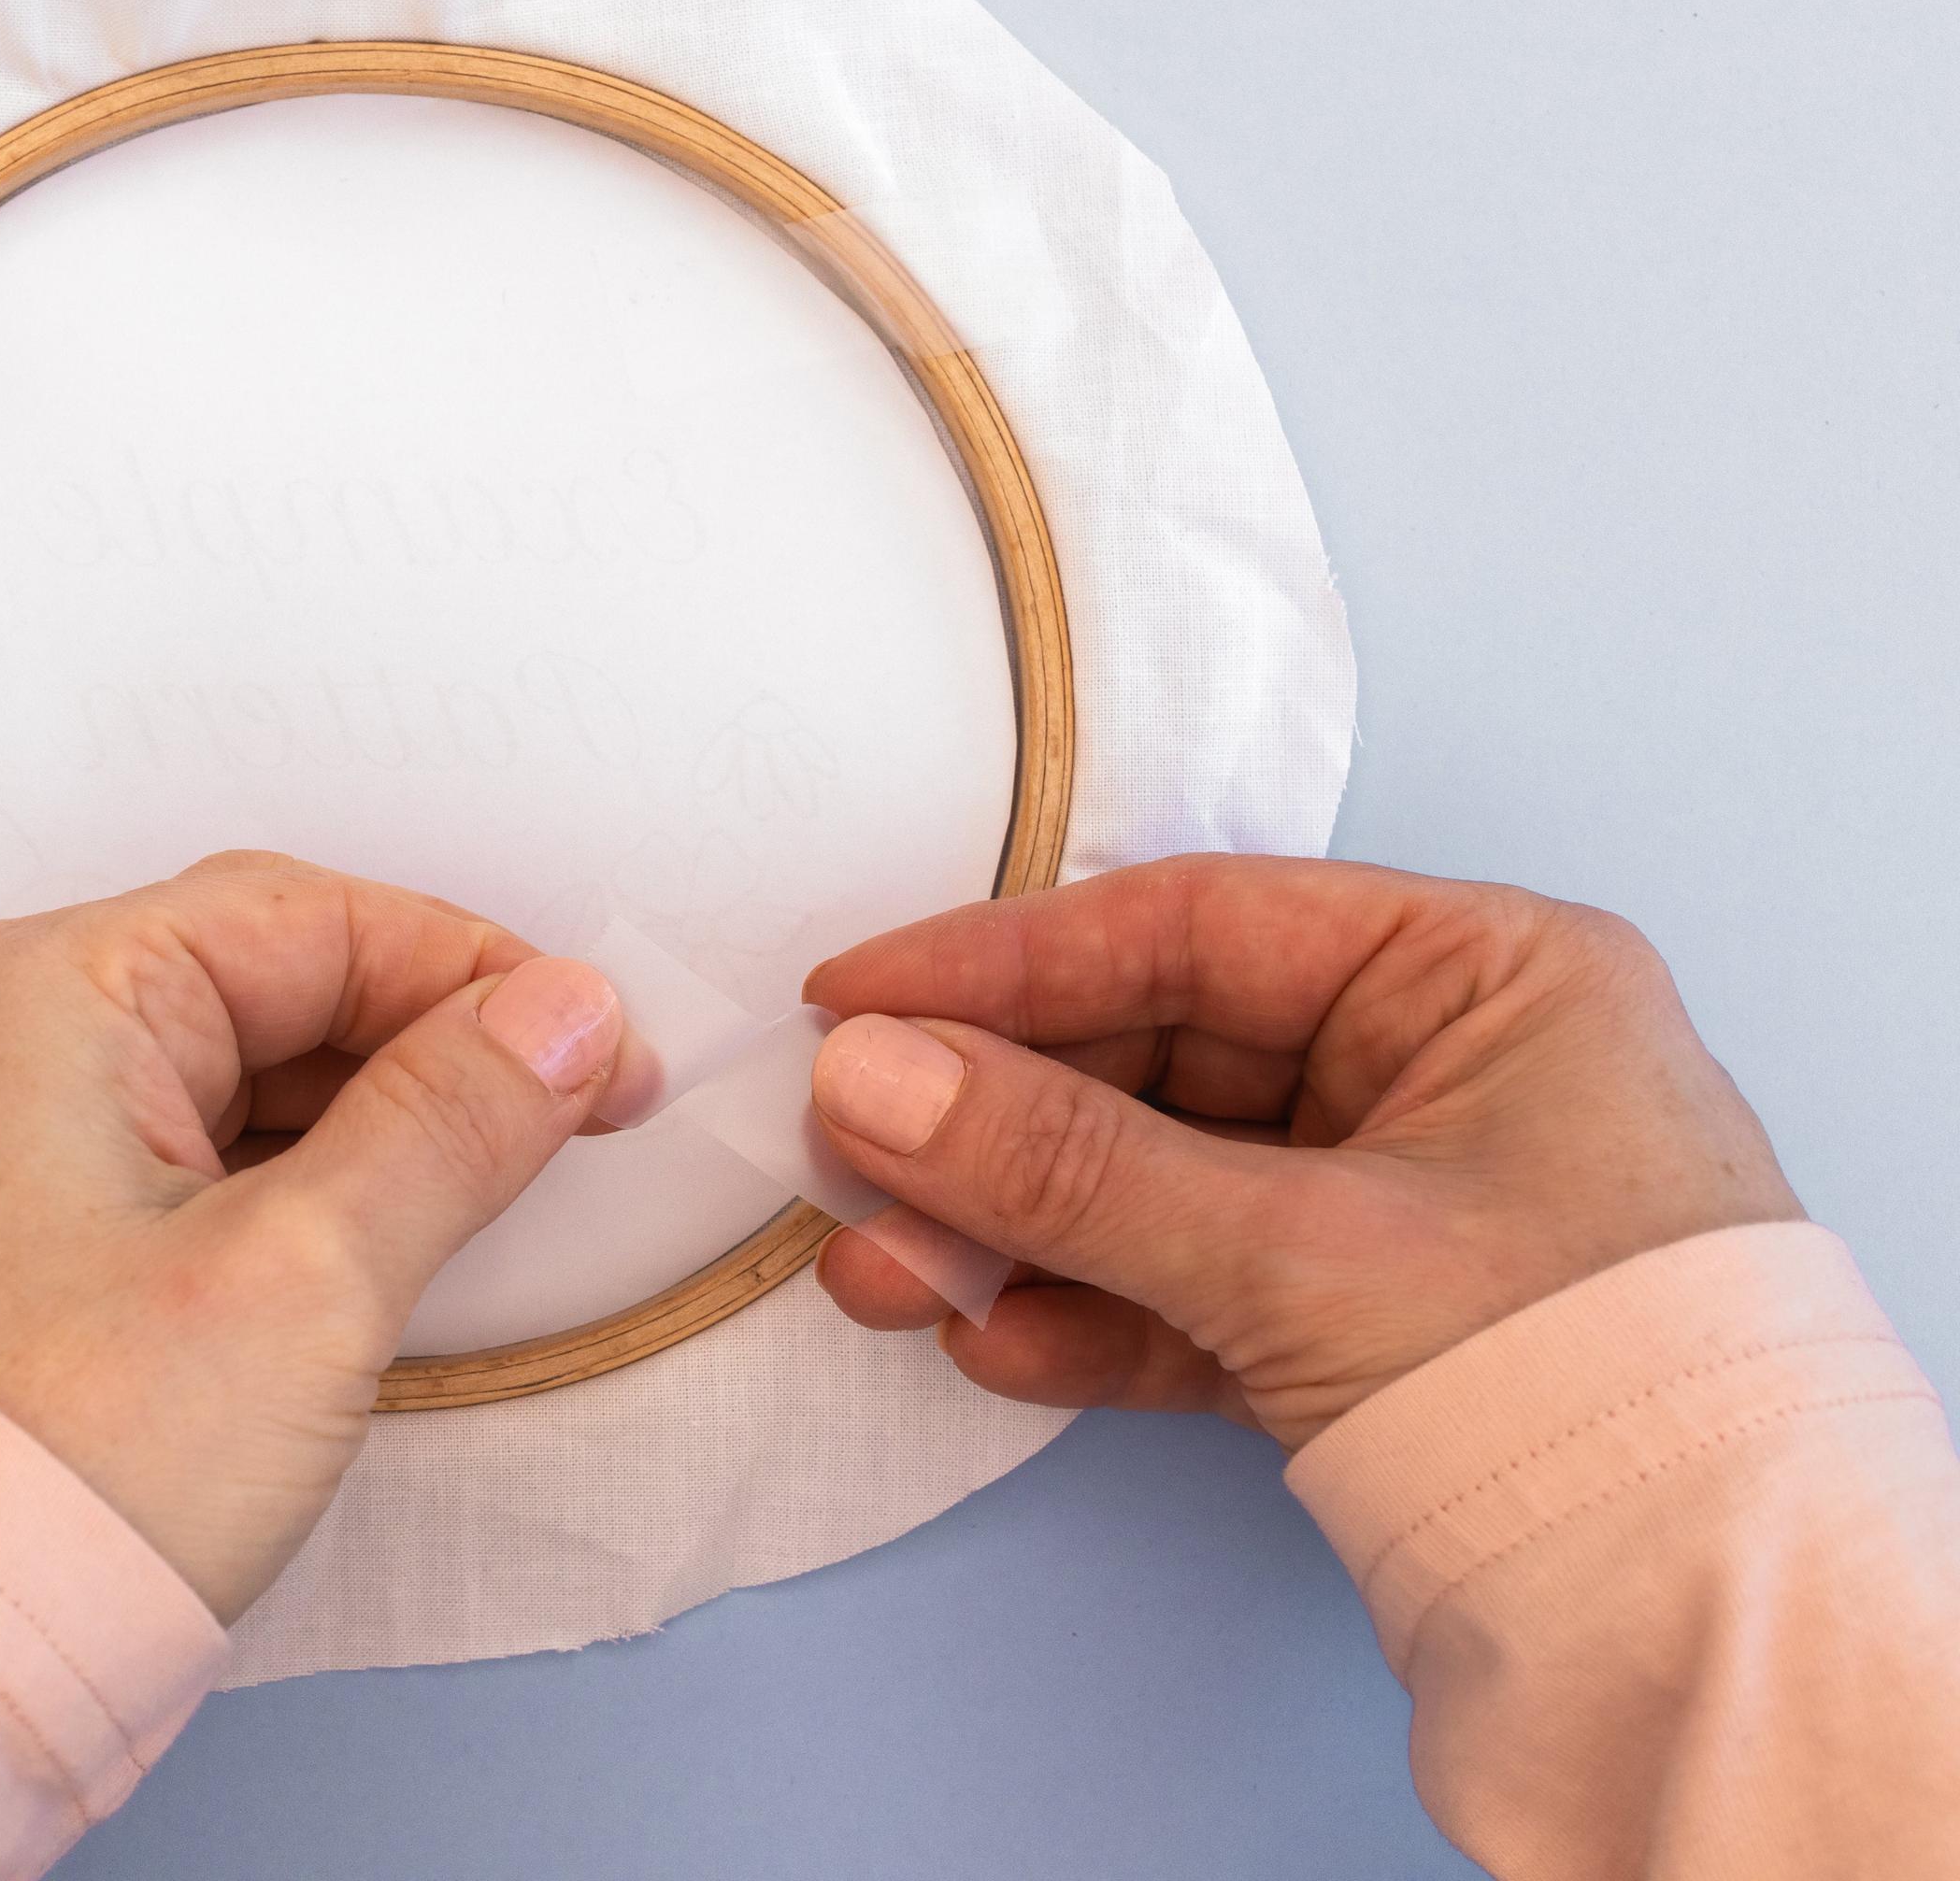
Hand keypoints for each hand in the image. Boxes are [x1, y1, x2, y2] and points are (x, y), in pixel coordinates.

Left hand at [0, 852, 660, 1619]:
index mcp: (46, 993)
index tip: (603, 1057)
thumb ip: (450, 1123)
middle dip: (429, 1043)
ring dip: (362, 1121)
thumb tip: (563, 1014)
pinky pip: (172, 1155)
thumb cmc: (43, 1484)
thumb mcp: (305, 1281)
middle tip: (566, 1117)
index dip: (480, 978)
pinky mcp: (0, 1238)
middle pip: (266, 978)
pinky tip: (366, 1244)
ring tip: (481, 1195)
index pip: (311, 916)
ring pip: (225, 1073)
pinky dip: (284, 1184)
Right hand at [803, 853, 1802, 1447]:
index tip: (854, 998)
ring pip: (1157, 1185)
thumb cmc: (1587, 1381)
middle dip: (991, 1130)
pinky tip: (996, 1344)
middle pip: (1155, 1060)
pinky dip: (1091, 1320)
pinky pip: (1194, 1292)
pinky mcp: (1368, 1327)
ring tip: (888, 1282)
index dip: (1003, 961)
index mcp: (1484, 979)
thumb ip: (1065, 1162)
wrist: (1709, 1630)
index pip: (1192, 928)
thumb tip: (870, 1076)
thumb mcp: (1299, 1250)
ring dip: (1014, 1237)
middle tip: (850, 1166)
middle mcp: (1446, 1070)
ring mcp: (1403, 1204)